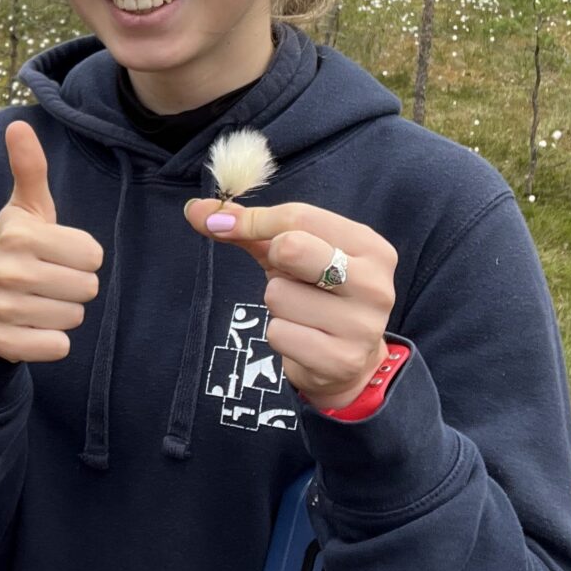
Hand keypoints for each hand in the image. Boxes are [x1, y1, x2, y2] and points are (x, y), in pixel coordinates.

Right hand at [0, 121, 104, 362]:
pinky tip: (33, 326)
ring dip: (64, 312)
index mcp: (18, 235)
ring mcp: (0, 309)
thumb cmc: (18, 247)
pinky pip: (57, 347)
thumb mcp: (26, 208)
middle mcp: (6, 271)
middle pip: (87, 288)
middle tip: (49, 279)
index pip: (92, 254)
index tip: (58, 254)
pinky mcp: (2, 342)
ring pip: (74, 318)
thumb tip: (18, 125)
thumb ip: (30, 168)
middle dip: (75, 286)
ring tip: (40, 300)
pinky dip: (53, 341)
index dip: (82, 256)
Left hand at [183, 197, 397, 410]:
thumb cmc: (315, 294)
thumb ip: (248, 228)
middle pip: (291, 248)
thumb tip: (196, 210)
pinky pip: (278, 332)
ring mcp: (361, 325)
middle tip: (286, 276)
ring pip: (277, 294)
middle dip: (273, 262)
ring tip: (300, 313)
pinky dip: (279, 334)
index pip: (299, 217)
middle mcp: (374, 284)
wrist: (346, 360)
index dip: (253, 220)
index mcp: (370, 247)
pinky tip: (302, 339)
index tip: (221, 224)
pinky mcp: (340, 359)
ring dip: (276, 304)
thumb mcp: (289, 255)